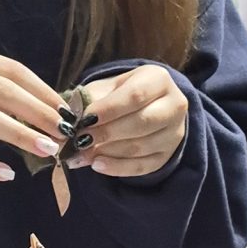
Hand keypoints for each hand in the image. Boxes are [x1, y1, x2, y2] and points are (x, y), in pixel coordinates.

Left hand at [73, 64, 189, 177]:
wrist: (146, 106)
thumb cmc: (121, 94)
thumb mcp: (107, 88)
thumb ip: (90, 101)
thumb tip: (71, 122)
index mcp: (159, 80)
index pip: (136, 95)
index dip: (109, 110)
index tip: (85, 119)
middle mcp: (175, 105)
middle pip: (142, 123)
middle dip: (107, 133)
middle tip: (81, 140)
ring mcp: (174, 133)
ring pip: (142, 147)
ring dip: (109, 152)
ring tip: (83, 154)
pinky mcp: (168, 155)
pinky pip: (143, 166)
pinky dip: (118, 168)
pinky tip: (98, 165)